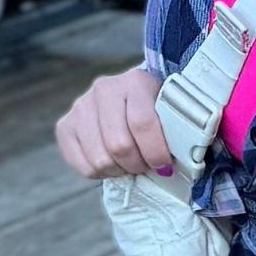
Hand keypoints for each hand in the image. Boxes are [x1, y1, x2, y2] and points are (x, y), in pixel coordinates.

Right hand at [55, 65, 176, 179]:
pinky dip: (101, 174)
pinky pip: (83, 166)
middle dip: (138, 165)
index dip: (155, 152)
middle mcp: (104, 88)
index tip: (165, 166)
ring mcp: (81, 106)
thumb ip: (181, 130)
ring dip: (120, 171)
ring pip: (100, 159)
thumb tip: (191, 156)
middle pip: (119, 144)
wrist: (128, 100)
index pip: (142, 123)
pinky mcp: (65, 126)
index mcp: (135, 81)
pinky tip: (112, 164)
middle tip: (147, 166)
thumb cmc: (155, 111)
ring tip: (130, 164)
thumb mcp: (171, 112)